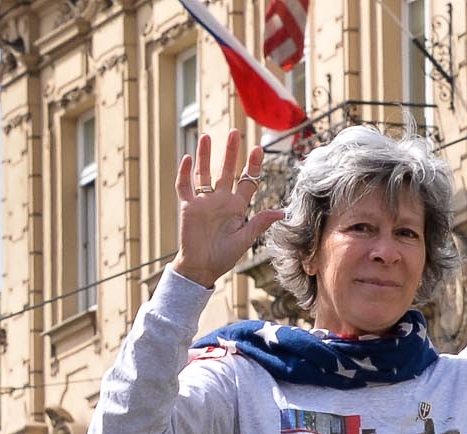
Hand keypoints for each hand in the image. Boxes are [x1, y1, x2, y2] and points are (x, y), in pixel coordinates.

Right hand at [169, 133, 281, 289]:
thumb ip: (259, 223)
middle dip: (230, 152)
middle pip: (226, 171)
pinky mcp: (189, 207)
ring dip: (204, 156)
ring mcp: (204, 202)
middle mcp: (221, 201)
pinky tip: (187, 158)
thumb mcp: (245, 239)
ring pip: (204, 174)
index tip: (258, 148)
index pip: (247, 182)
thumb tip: (281, 212)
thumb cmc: (224, 257)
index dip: (253, 166)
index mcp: (237, 207)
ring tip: (206, 136)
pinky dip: (185, 173)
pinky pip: (185, 187)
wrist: (202, 268)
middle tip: (234, 133)